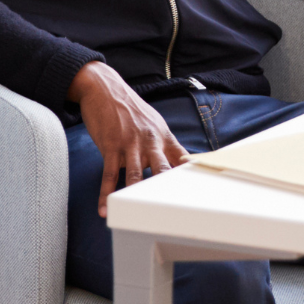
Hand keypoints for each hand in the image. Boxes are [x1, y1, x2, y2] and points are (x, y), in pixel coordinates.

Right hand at [67, 61, 188, 216]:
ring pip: (136, 175)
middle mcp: (150, 140)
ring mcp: (130, 143)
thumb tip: (177, 160)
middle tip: (172, 211)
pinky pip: (110, 174)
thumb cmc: (130, 108)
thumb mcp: (154, 122)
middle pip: (163, 169)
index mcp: (163, 136)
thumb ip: (164, 142)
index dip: (190, 175)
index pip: (182, 158)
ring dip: (135, 196)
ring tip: (136, 214)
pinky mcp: (111, 145)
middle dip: (167, 189)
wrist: (105, 88)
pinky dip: (107, 192)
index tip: (198, 192)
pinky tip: (105, 206)